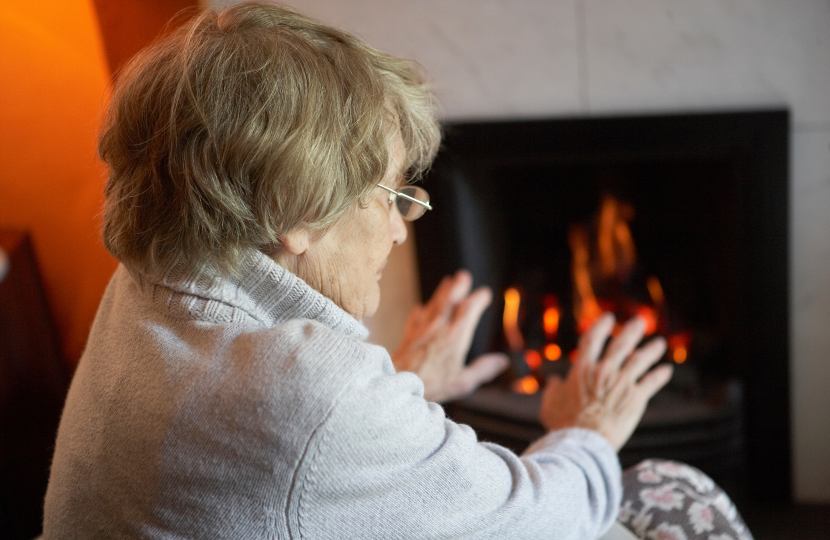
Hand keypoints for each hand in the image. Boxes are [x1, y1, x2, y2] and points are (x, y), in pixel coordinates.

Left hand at [392, 270, 508, 402]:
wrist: (397, 383)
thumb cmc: (430, 385)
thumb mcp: (463, 382)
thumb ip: (483, 369)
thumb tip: (502, 361)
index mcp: (455, 337)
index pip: (469, 310)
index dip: (478, 299)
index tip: (485, 293)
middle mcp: (438, 328)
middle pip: (449, 300)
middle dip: (458, 286)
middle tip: (463, 275)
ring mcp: (422, 330)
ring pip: (433, 305)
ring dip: (441, 292)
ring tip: (447, 282)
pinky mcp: (409, 336)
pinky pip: (415, 318)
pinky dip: (420, 311)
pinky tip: (420, 308)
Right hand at [538, 313, 672, 450]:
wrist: (583, 443)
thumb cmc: (563, 424)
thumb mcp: (550, 404)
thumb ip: (553, 390)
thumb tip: (555, 382)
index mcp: (582, 369)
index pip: (592, 339)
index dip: (601, 326)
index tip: (609, 318)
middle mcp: (603, 371)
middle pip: (621, 344)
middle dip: (632, 331)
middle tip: (640, 322)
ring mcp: (622, 383)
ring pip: (640, 360)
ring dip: (651, 350)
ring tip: (660, 343)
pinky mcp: (636, 398)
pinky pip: (651, 382)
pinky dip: (660, 375)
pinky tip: (667, 370)